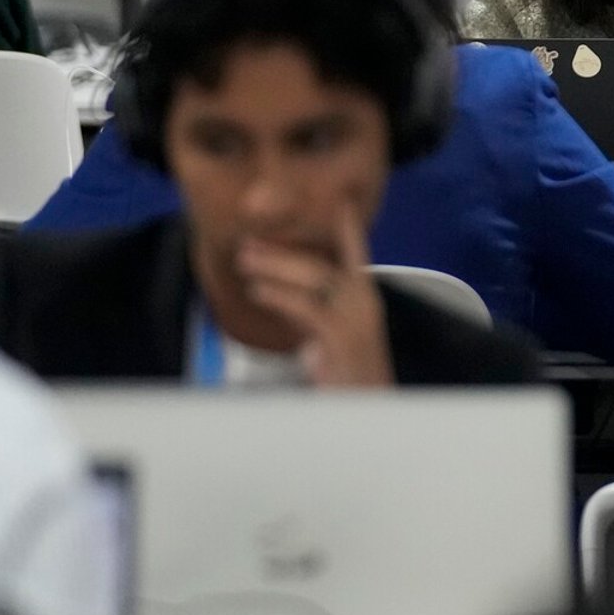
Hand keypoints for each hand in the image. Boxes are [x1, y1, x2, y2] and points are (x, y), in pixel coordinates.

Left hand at [236, 204, 394, 387]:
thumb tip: (277, 293)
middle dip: (283, 252)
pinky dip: (280, 295)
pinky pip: (308, 307)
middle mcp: (366, 305)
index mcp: (365, 302)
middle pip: (323, 266)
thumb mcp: (329, 342)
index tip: (340, 203)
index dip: (348, 230)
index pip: (356, 256)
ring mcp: (358, 320)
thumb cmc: (350, 381)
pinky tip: (258, 292)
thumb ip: (310, 316)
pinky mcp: (344, 337)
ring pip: (316, 278)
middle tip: (248, 244)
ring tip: (244, 262)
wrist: (369, 411)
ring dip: (276, 267)